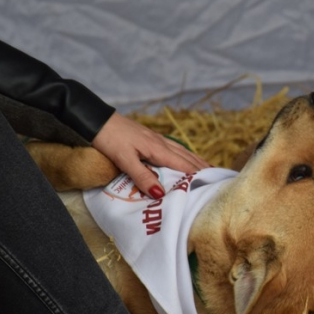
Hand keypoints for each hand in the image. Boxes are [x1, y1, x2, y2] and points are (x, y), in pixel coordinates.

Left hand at [91, 112, 209, 198]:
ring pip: (181, 151)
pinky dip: (184, 155)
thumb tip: (161, 194)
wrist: (96, 120)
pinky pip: (173, 148)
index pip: (184, 165)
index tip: (213, 184)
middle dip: (202, 168)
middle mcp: (161, 143)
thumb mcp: (124, 160)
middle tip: (217, 179)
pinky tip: (183, 156)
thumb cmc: (109, 139)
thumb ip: (143, 177)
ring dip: (195, 160)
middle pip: (187, 157)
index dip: (199, 174)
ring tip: (207, 169)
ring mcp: (156, 139)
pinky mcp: (149, 138)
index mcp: (158, 150)